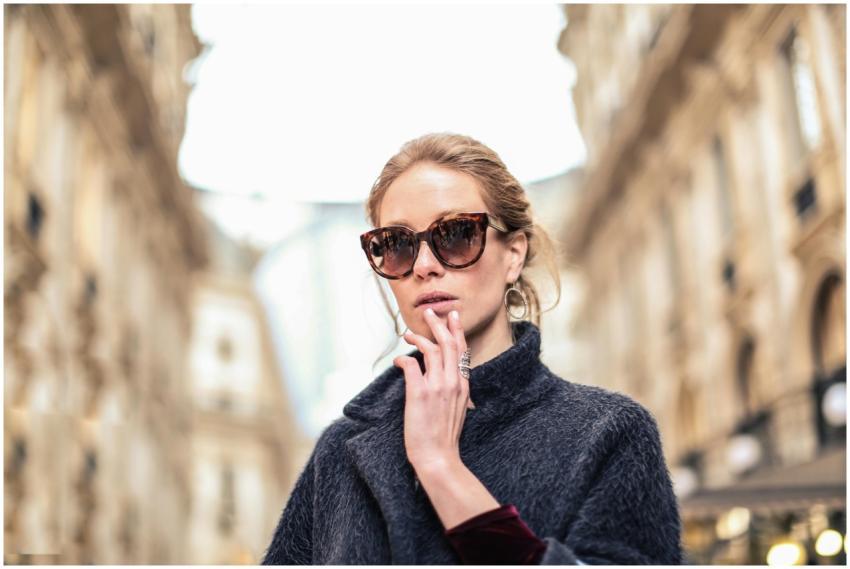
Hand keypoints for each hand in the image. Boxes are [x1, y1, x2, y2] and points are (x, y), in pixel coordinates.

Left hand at [394, 308, 474, 471]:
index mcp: (463, 386)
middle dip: (438, 324)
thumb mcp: (459, 410)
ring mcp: (437, 387)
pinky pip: (411, 365)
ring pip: (431, 350)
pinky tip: (398, 360)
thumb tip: (447, 382)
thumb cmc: (445, 438)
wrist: (438, 457)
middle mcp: (453, 382)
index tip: (452, 317)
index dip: (456, 331)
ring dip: (419, 337)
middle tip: (429, 312)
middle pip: (448, 344)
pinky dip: (403, 359)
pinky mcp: (419, 393)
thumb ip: (455, 392)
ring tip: (408, 333)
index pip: (462, 351)